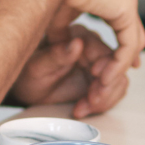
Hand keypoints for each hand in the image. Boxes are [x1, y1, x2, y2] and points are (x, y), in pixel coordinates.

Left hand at [11, 10, 130, 117]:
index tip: (97, 81)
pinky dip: (102, 104)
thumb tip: (77, 44)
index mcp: (77, 36)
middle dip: (106, 88)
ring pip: (119, 81)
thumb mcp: (37, 66)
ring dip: (105, 99)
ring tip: (83, 107)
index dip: (106, 68)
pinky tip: (83, 108)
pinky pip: (114, 92)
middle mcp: (91, 47)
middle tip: (91, 102)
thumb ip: (56, 55)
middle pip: (116, 68)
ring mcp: (97, 64)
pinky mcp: (98, 80)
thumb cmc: (27, 74)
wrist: (26, 89)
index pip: (104, 50)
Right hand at [50, 0, 144, 86]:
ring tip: (102, 83)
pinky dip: (118, 63)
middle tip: (110, 80)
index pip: (125, 26)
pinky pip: (128, 44)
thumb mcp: (59, 17)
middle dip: (123, 61)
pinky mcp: (126, 8)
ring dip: (117, 66)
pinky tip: (106, 75)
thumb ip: (65, 33)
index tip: (111, 66)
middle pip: (134, 36)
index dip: (120, 49)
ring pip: (133, 43)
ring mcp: (128, 1)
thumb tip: (64, 47)